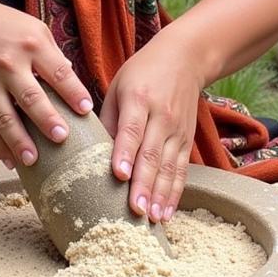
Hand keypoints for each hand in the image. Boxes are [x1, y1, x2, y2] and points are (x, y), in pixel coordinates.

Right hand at [0, 0, 92, 168]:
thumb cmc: (0, 28)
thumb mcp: (31, 29)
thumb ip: (52, 55)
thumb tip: (73, 83)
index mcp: (31, 45)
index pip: (58, 72)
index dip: (73, 92)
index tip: (86, 110)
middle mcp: (9, 64)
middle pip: (31, 97)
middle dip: (47, 119)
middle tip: (62, 138)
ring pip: (6, 118)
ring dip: (20, 142)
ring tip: (33, 160)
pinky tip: (11, 161)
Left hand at [99, 46, 199, 222]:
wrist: (185, 58)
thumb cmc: (142, 73)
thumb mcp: (118, 86)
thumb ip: (107, 119)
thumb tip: (90, 153)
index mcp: (139, 99)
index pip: (132, 129)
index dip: (125, 153)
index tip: (119, 175)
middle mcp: (161, 116)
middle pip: (152, 154)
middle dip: (144, 184)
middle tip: (135, 211)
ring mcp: (177, 130)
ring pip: (169, 167)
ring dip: (160, 194)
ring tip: (151, 218)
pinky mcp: (187, 140)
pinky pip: (181, 170)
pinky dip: (174, 193)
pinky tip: (167, 212)